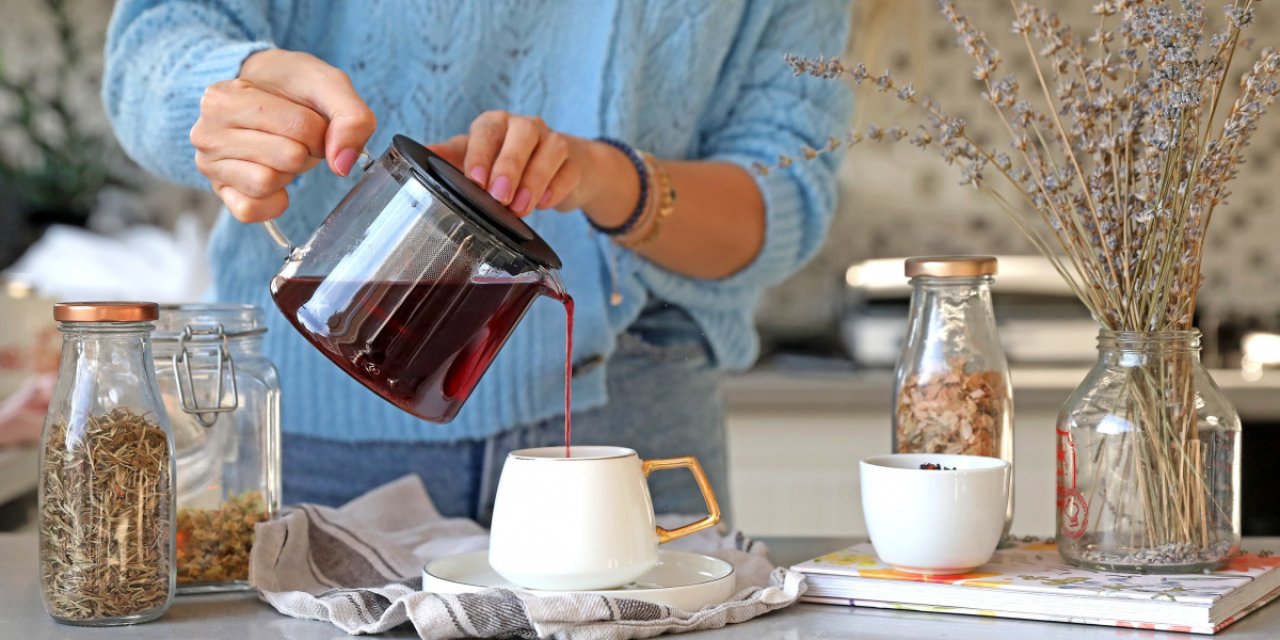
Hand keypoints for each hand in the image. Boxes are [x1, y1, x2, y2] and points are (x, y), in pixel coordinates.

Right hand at [190, 49, 376, 222]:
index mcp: (223, 97)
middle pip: (288, 157)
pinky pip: (251, 211)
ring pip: (267, 184)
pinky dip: (274, 202)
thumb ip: (351, 117)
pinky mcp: (221, 193)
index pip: (300, 126)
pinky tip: (276, 179)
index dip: (321, 130)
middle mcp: (206, 132)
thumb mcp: (328, 84)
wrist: (267, 90)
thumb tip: (342, 164)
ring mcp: (210, 165)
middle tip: (294, 136)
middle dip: (305, 149)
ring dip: (288, 172)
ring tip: (279, 150)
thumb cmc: (292, 87)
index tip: (310, 119)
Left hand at [429, 111, 623, 217]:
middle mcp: (525, 127)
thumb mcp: (476, 158)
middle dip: (510, 167)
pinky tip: (544, 204)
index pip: (487, 131)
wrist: (557, 168)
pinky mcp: (574, 163)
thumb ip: (450, 156)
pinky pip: (569, 172)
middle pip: (522, 135)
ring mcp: (553, 142)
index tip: (475, 180)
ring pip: (550, 151)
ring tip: (520, 208)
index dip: (481, 154)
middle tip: (499, 197)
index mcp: (496, 124)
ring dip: (534, 180)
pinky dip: (556, 189)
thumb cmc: (507, 162)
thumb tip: (416, 154)